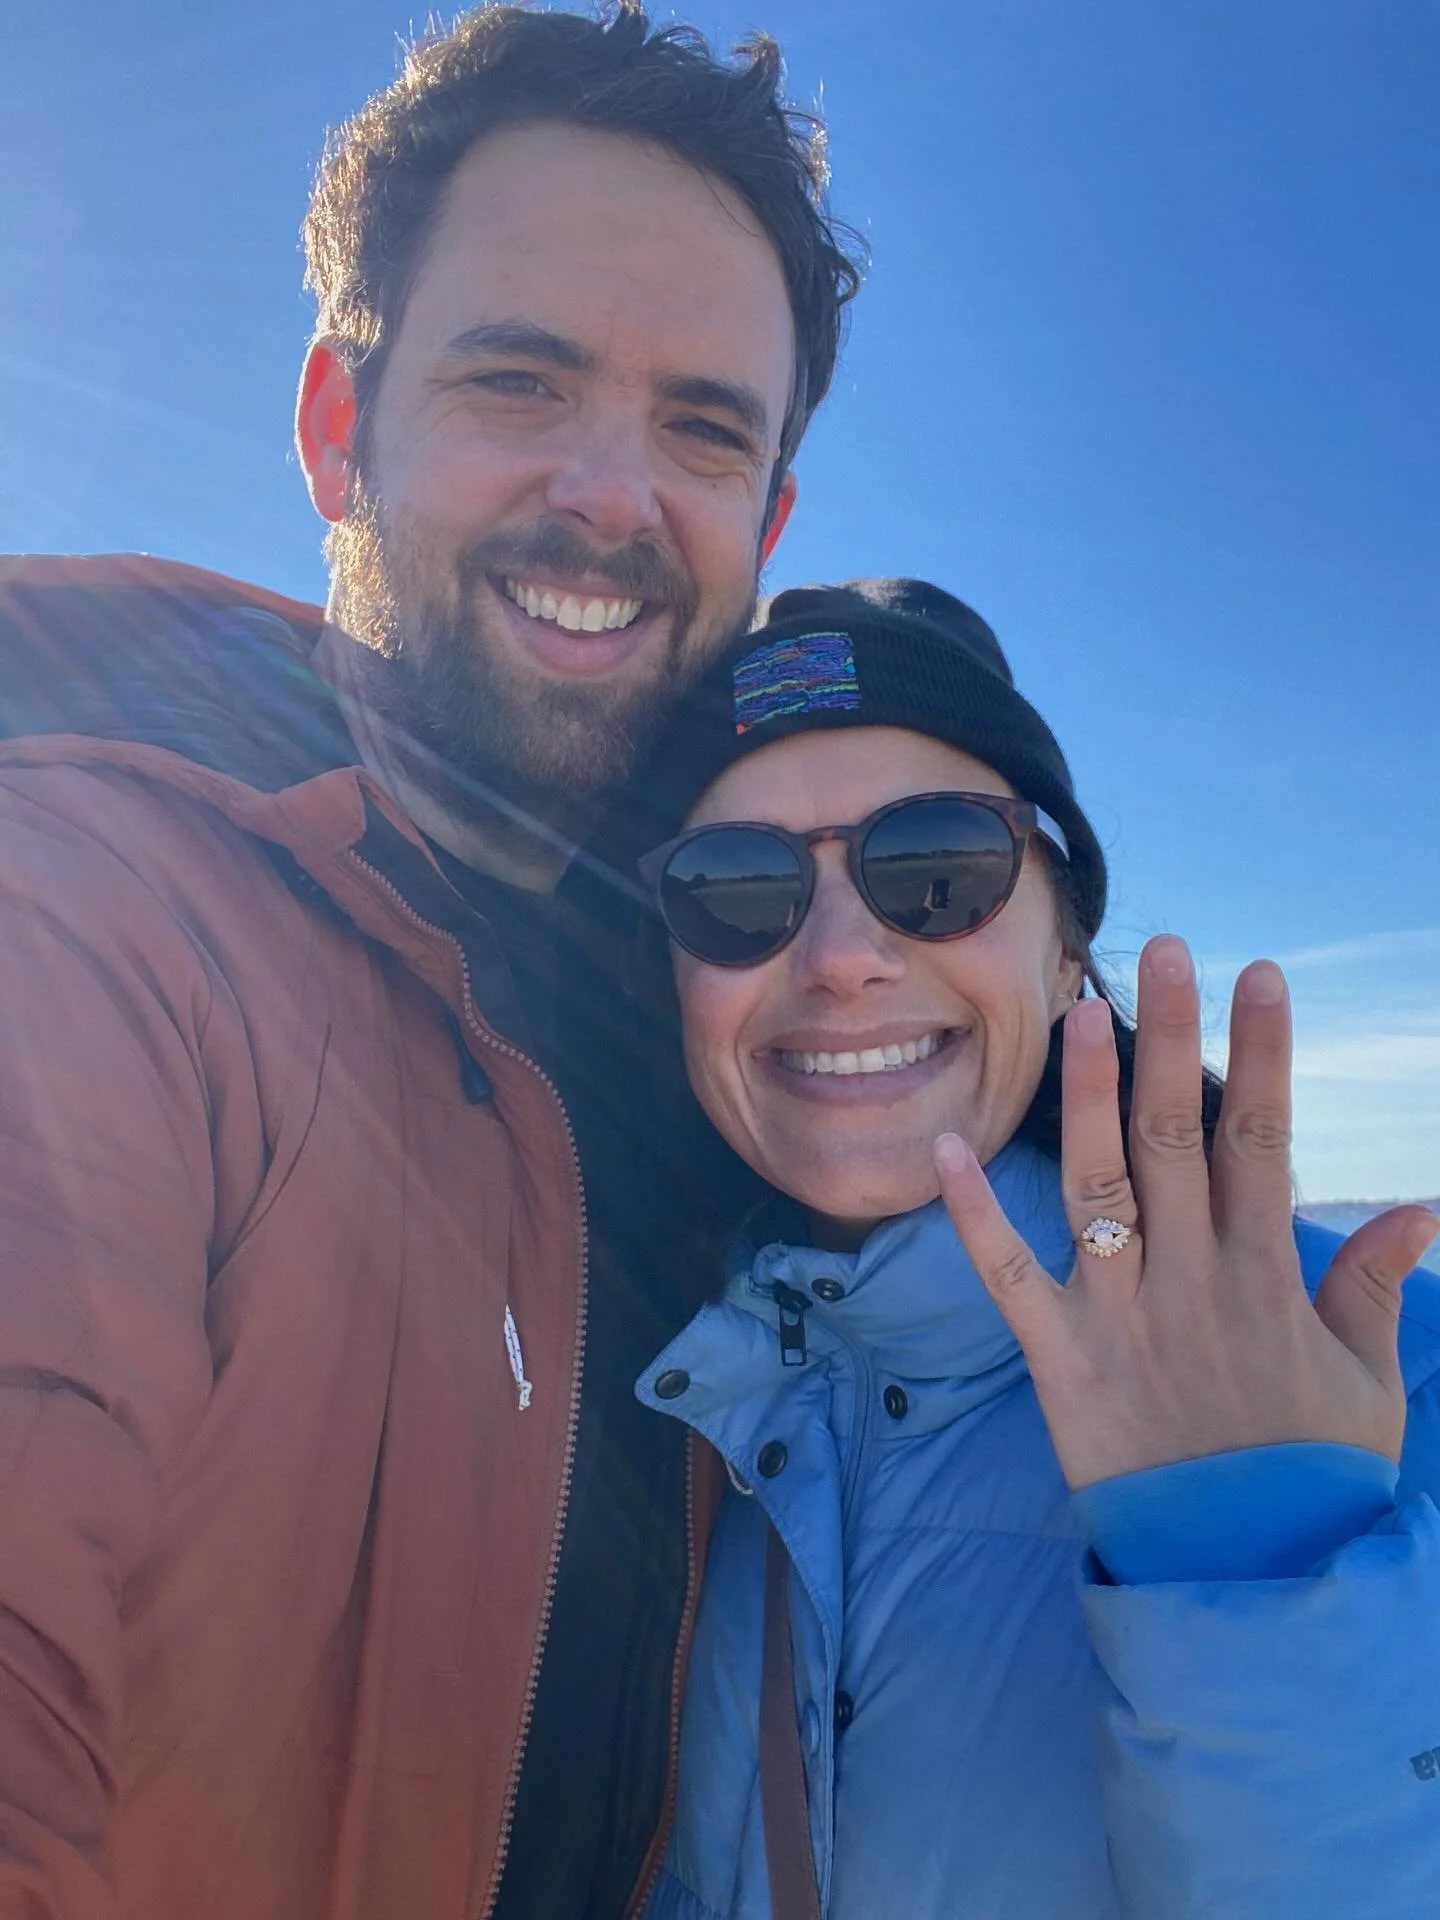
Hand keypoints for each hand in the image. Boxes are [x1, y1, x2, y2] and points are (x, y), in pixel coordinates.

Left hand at [934, 934, 1438, 1490]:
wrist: (1242, 1580)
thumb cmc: (1307, 1477)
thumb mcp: (1365, 1384)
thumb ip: (1373, 1288)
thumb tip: (1421, 1207)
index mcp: (1266, 1277)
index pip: (1263, 1140)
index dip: (1262, 1052)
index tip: (1257, 974)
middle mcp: (1189, 1280)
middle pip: (1173, 1137)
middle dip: (1169, 1037)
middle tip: (1161, 951)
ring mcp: (1119, 1315)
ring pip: (1097, 1183)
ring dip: (1086, 1094)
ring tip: (1080, 1011)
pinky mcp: (1059, 1359)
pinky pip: (1009, 1276)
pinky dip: (974, 1213)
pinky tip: (946, 1147)